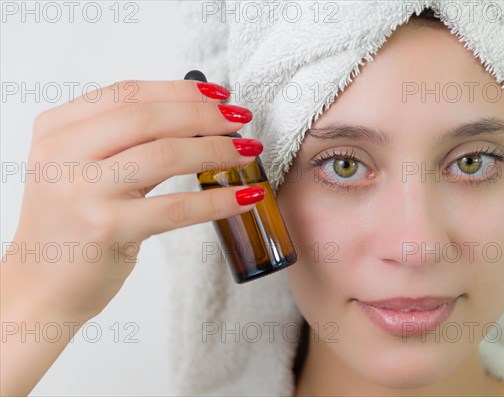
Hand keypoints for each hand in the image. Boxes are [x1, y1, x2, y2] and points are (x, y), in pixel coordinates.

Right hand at [3, 79, 262, 321]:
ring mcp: (83, 192)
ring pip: (166, 156)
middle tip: (241, 120)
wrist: (41, 288)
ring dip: (217, 152)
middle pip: (149, 117)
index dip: (181, 90)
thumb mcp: (82, 170)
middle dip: (205, 116)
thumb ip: (126, 142)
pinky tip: (245, 196)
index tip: (220, 95)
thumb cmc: (72, 226)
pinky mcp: (106, 229)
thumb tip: (197, 118)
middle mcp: (63, 155)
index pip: (128, 94)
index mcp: (57, 130)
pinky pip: (176, 208)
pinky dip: (218, 200)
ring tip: (248, 154)